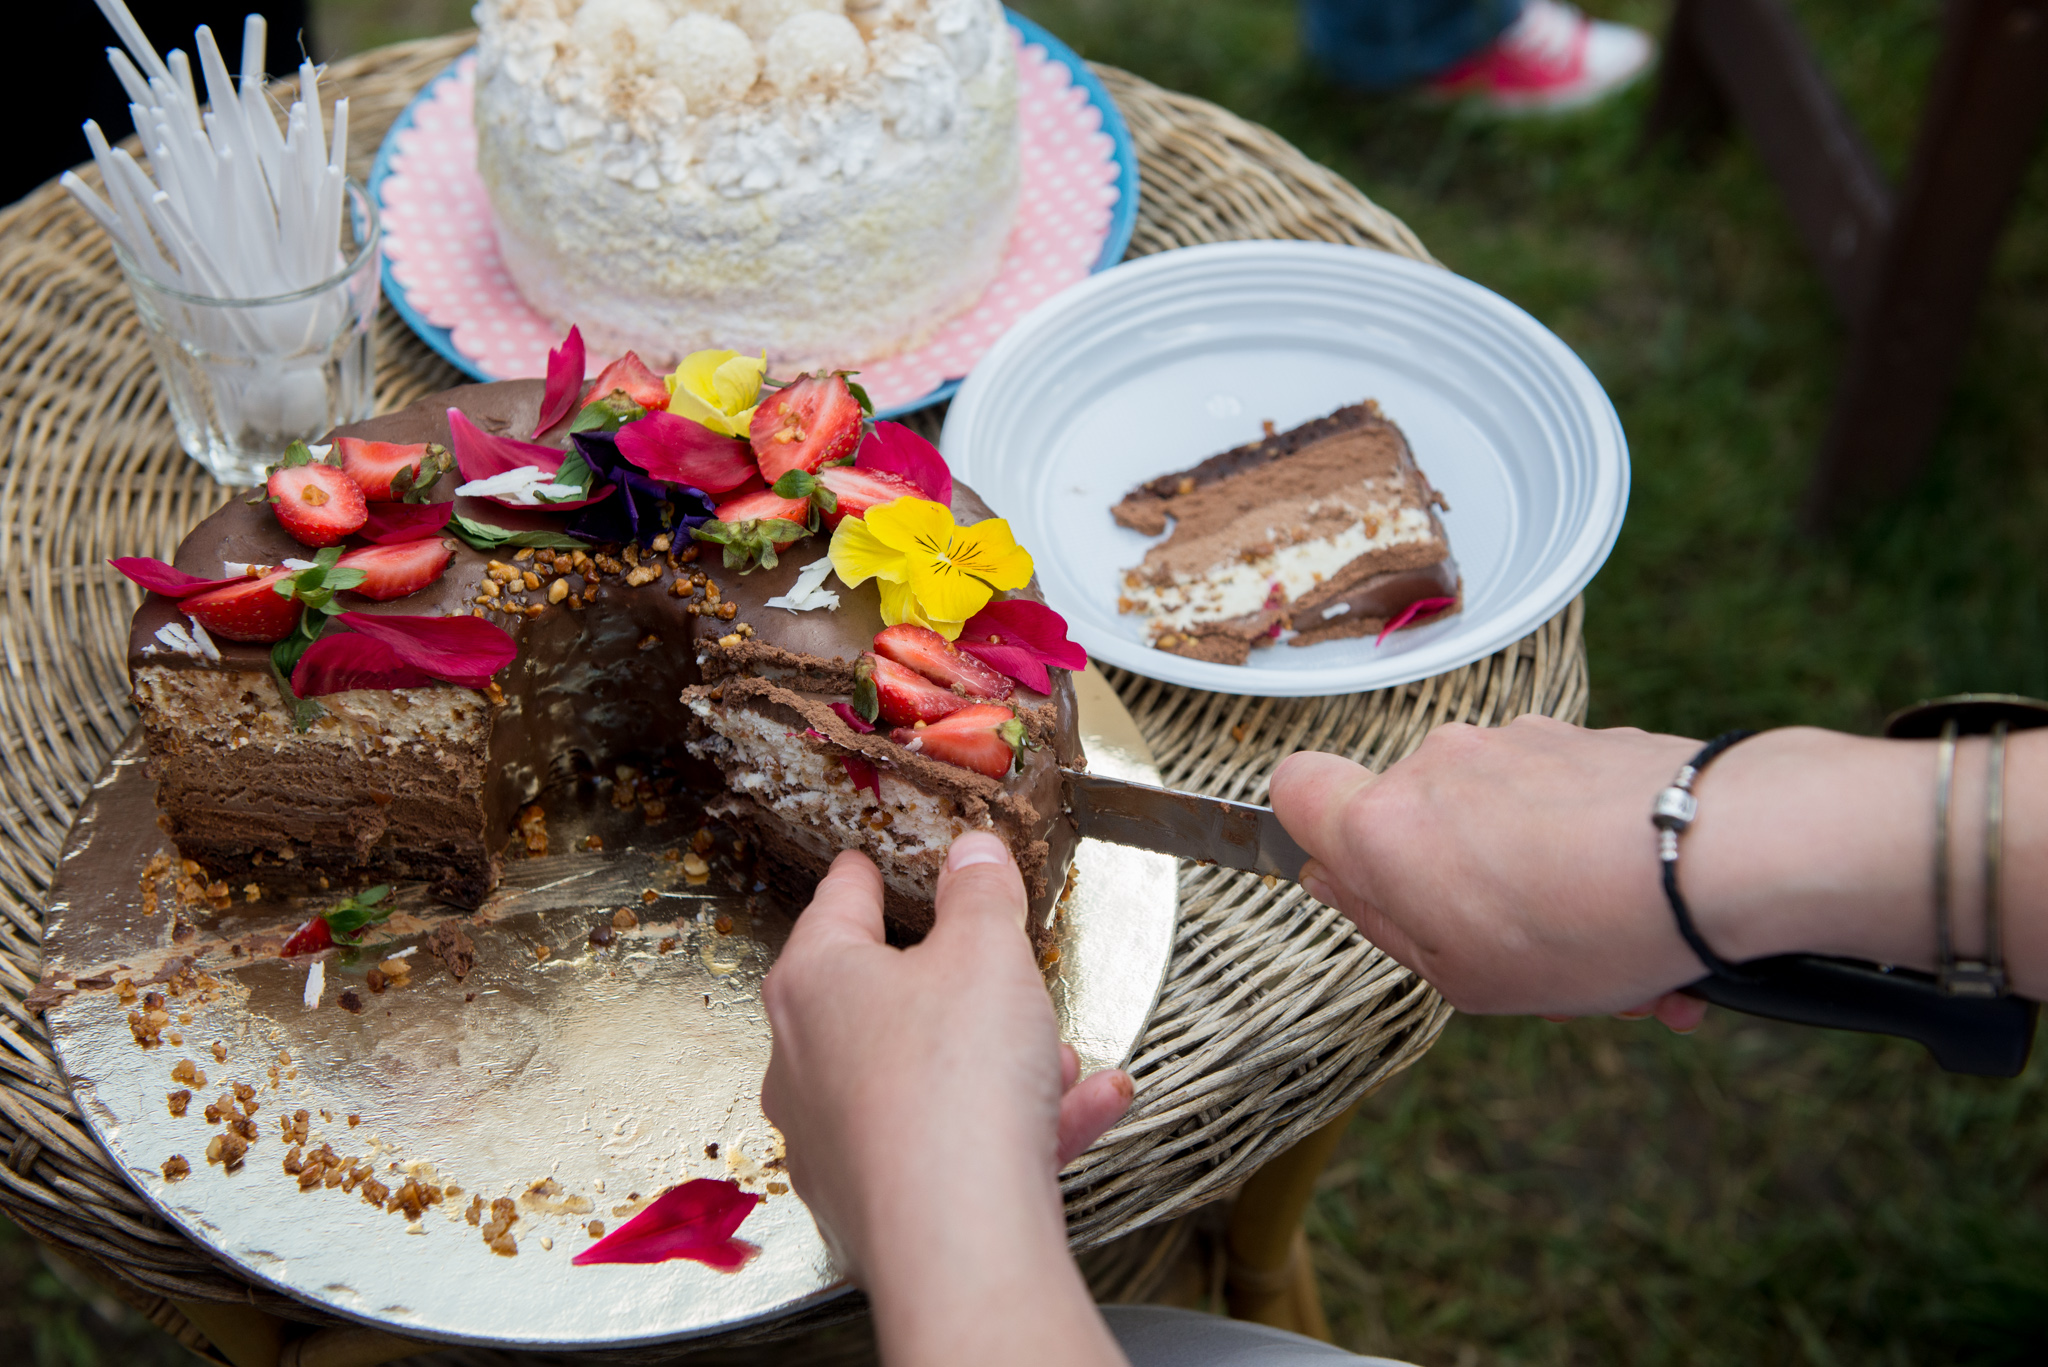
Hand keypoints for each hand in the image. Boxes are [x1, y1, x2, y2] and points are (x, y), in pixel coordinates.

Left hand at [761, 836, 1130, 1366]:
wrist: (960, 1242)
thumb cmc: (952, 1090)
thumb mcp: (988, 953)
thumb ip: (982, 893)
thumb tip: (972, 854)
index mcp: (815, 982)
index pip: (837, 903)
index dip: (867, 873)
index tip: (869, 863)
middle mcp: (807, 1060)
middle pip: (884, 996)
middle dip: (961, 984)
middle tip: (1001, 970)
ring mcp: (838, 1138)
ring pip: (927, 1077)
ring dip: (1000, 1059)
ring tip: (1063, 1056)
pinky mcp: (878, 1200)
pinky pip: (951, 1143)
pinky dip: (1016, 1122)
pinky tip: (1086, 1107)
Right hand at [1269, 716, 1716, 1022]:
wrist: (1717, 853)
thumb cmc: (1584, 929)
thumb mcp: (1458, 976)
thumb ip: (1381, 922)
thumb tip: (1337, 880)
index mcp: (1384, 828)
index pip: (1292, 791)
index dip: (1305, 833)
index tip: (1349, 879)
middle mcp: (1437, 766)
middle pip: (1413, 823)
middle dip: (1457, 887)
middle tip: (1517, 956)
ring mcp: (1514, 744)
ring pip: (1497, 821)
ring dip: (1537, 885)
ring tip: (1610, 959)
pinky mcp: (1584, 738)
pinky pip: (1563, 806)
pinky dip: (1591, 858)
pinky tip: (1647, 922)